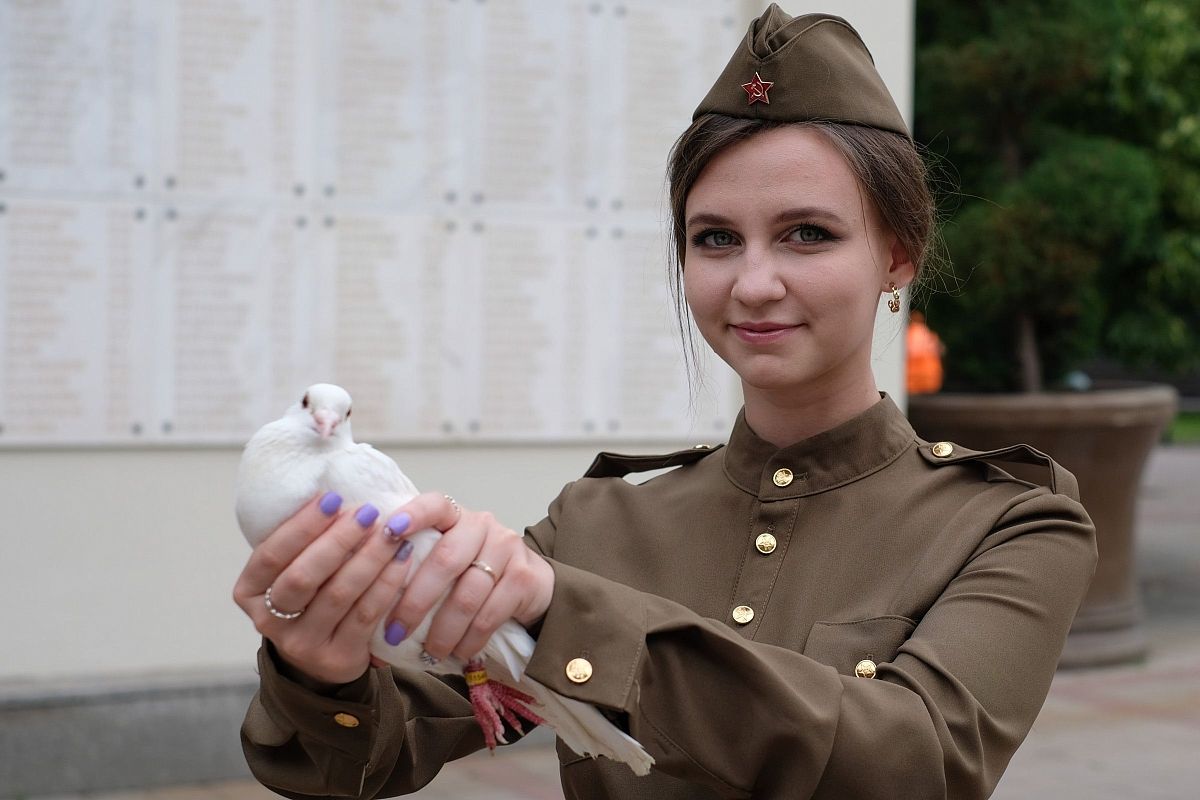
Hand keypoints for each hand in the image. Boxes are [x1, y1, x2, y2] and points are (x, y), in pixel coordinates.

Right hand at [232, 492, 414, 684]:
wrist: (322, 656)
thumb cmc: (311, 595)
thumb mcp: (292, 569)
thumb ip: (303, 540)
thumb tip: (334, 489)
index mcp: (249, 592)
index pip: (271, 555)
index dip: (302, 526)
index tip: (332, 498)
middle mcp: (268, 621)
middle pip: (303, 576)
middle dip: (338, 540)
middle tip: (368, 513)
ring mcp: (301, 644)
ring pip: (339, 594)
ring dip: (370, 558)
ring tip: (392, 532)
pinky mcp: (336, 657)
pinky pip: (366, 614)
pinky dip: (387, 583)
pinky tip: (403, 559)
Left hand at [386, 492, 553, 661]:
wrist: (529, 584)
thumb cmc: (471, 573)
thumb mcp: (443, 560)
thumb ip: (410, 570)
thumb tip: (360, 607)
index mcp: (454, 515)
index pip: (433, 504)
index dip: (412, 515)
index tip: (388, 532)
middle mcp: (482, 525)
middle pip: (446, 559)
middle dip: (416, 601)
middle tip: (395, 633)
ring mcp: (506, 549)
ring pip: (467, 594)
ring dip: (443, 630)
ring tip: (428, 653)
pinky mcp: (523, 577)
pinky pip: (490, 614)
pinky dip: (469, 640)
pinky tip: (458, 653)